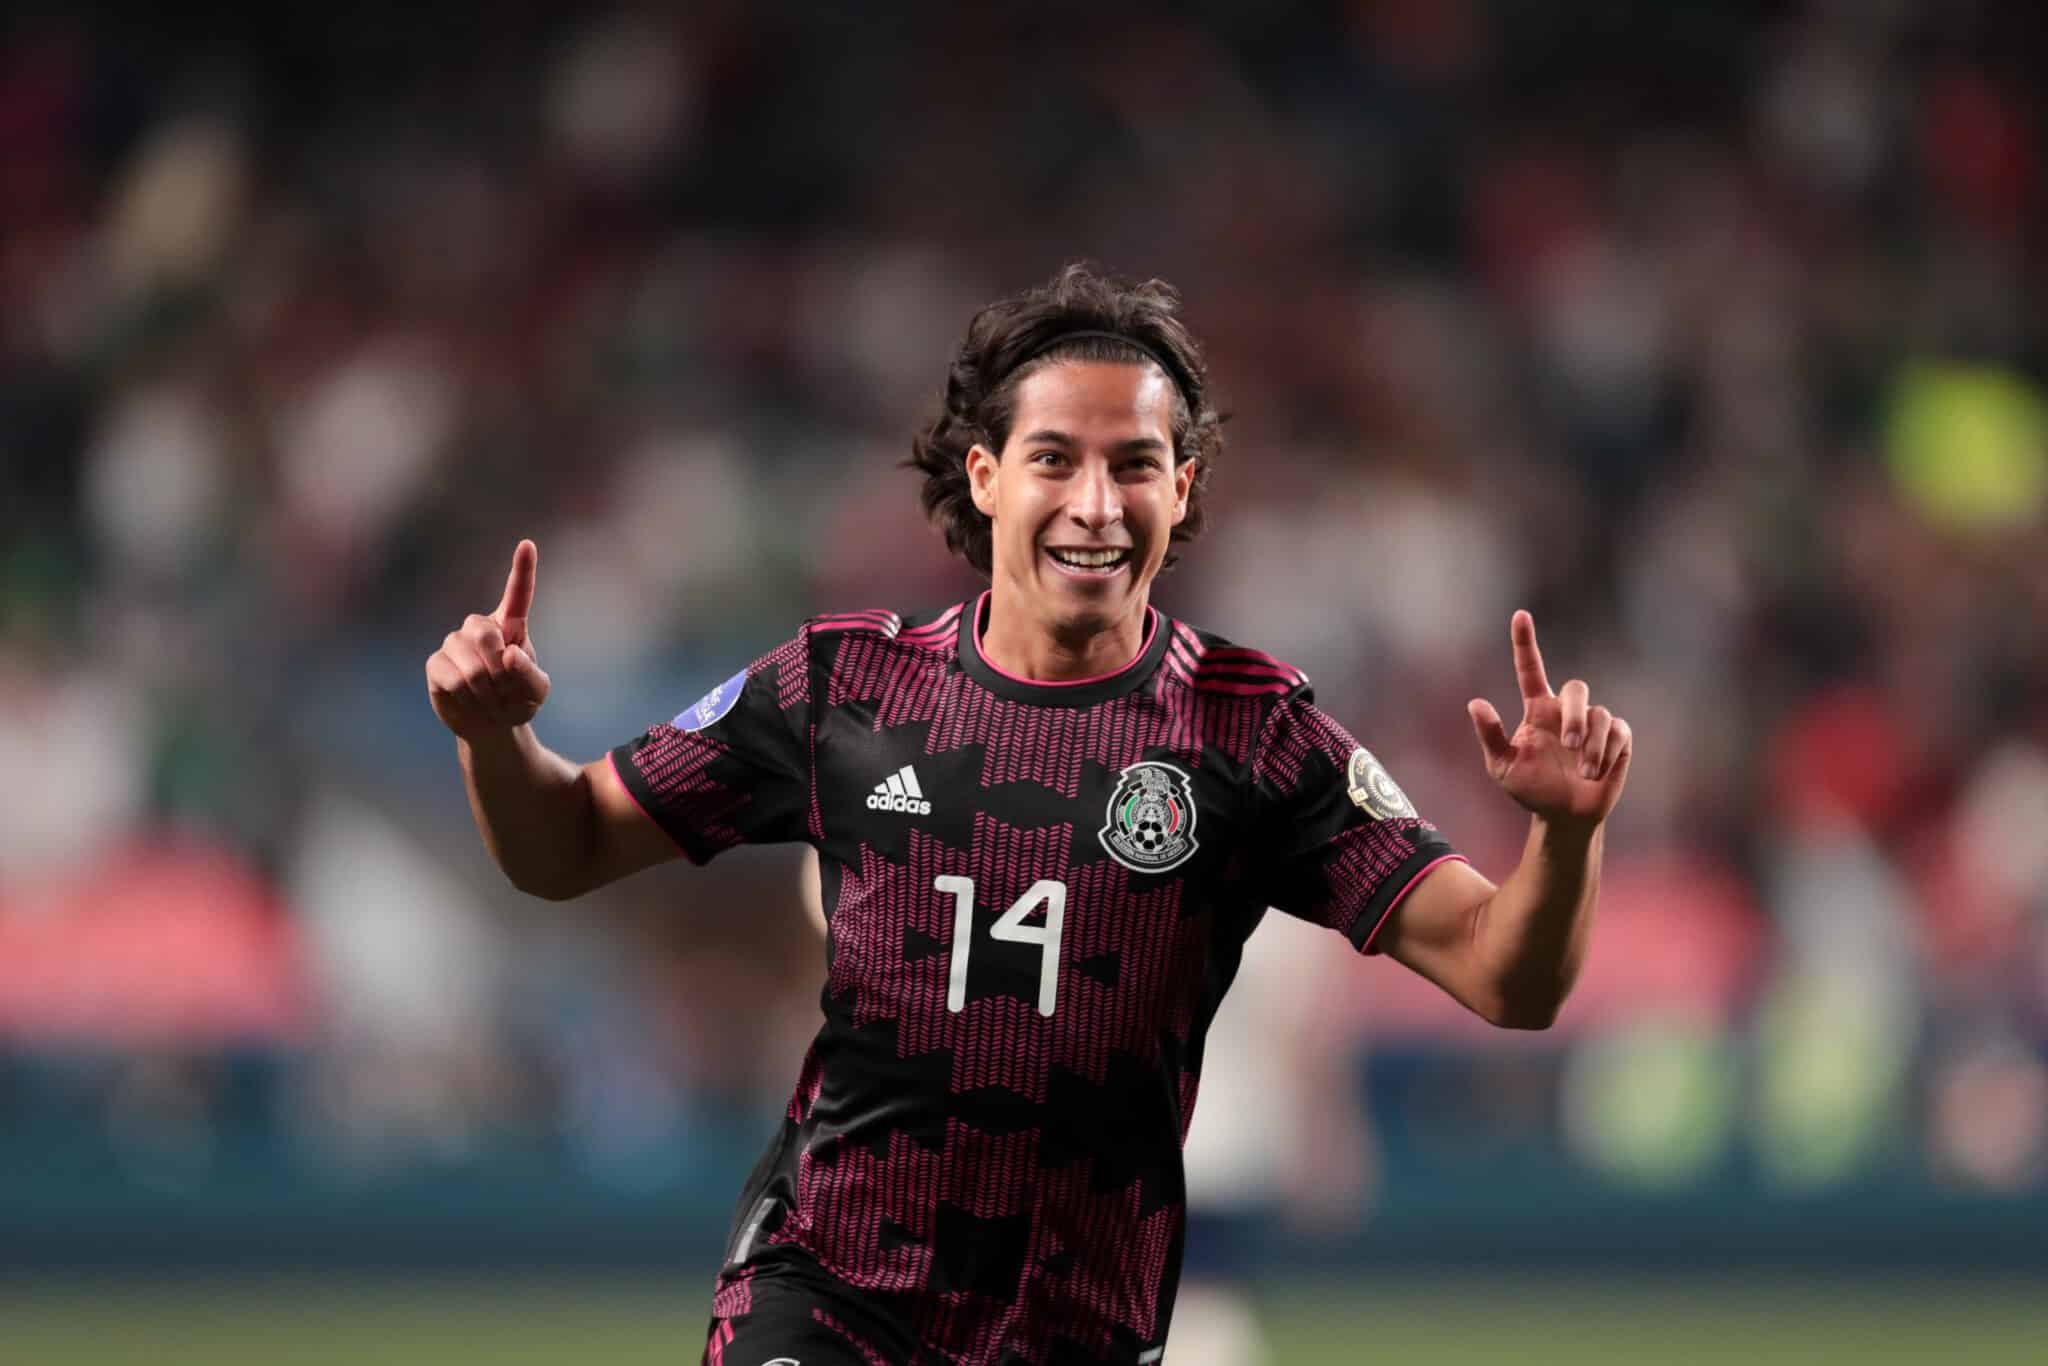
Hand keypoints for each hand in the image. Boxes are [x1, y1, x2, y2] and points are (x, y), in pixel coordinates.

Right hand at [425, 539, 551, 739]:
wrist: (492, 724)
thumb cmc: (518, 700)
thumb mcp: (536, 691)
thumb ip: (530, 673)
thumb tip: (508, 652)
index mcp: (511, 625)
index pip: (518, 594)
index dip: (522, 569)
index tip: (527, 544)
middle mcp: (480, 628)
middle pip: (485, 634)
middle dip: (501, 672)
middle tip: (506, 691)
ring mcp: (455, 643)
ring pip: (471, 664)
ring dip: (488, 691)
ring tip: (491, 700)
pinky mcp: (437, 663)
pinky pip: (454, 679)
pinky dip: (469, 698)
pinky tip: (470, 701)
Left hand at [1467, 611, 1631, 829]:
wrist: (1563, 817)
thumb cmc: (1530, 789)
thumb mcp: (1502, 767)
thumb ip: (1491, 736)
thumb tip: (1476, 703)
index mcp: (1537, 711)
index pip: (1530, 669)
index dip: (1525, 642)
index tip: (1520, 615)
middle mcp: (1565, 712)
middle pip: (1577, 688)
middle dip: (1574, 715)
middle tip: (1568, 745)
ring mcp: (1593, 724)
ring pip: (1599, 714)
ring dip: (1591, 746)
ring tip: (1584, 773)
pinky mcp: (1617, 739)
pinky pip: (1618, 731)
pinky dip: (1607, 752)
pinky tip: (1598, 772)